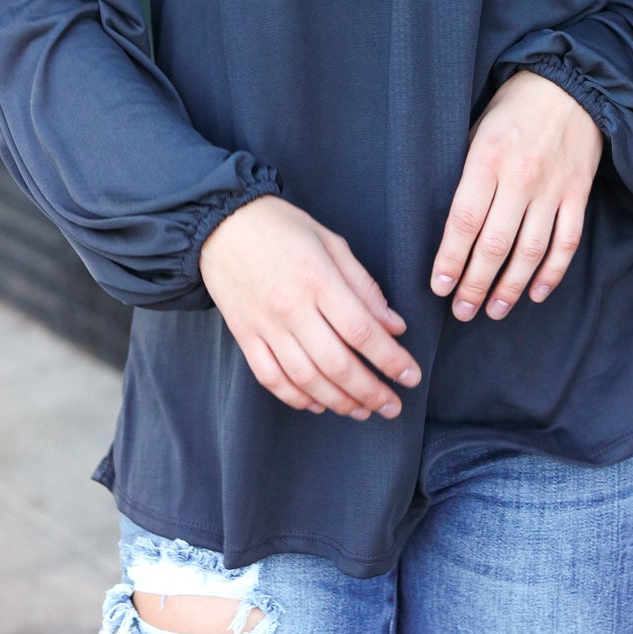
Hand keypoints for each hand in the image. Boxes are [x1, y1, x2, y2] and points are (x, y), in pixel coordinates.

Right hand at [198, 195, 421, 419]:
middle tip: (393, 406)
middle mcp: (291, 308)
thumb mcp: (331, 242)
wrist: (221, 224)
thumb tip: (394, 326)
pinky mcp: (245, 336)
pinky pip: (271, 378)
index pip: (362, 331)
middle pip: (337, 364)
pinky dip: (296, 397)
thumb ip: (364, 286)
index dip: (391, 359)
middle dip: (371, 391)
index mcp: (318, 279)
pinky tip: (318, 404)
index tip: (411, 377)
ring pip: (306, 378)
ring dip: (339, 401)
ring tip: (362, 410)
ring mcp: (265, 326)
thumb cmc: (282, 227)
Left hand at [429, 70, 603, 321]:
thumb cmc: (513, 107)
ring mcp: (553, 189)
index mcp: (487, 159)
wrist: (569, 84)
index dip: (450, 259)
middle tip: (461, 311)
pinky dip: (552, 272)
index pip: (464, 221)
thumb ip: (465, 173)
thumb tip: (450, 224)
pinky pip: (566, 242)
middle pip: (495, 245)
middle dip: (475, 284)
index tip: (438, 286)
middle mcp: (520, 178)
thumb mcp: (476, 129)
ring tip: (493, 310)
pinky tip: (535, 293)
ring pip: (530, 251)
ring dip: (510, 288)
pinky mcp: (578, 193)